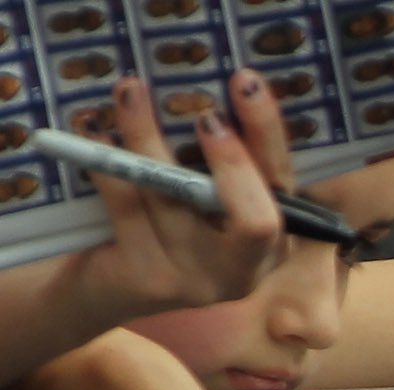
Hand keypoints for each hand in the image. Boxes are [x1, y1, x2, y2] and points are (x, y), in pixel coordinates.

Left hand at [59, 75, 289, 321]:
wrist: (106, 285)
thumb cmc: (159, 228)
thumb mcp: (198, 199)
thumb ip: (218, 168)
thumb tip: (210, 94)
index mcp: (270, 241)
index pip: (282, 184)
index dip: (267, 134)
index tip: (244, 83)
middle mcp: (244, 269)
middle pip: (258, 221)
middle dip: (234, 162)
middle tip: (205, 113)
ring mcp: (198, 281)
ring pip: (176, 201)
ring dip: (148, 137)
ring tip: (130, 92)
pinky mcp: (150, 281)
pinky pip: (128, 209)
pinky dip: (108, 166)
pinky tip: (93, 131)